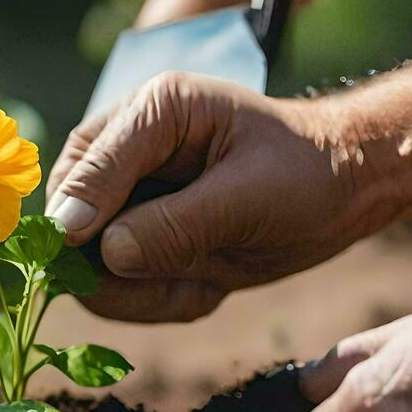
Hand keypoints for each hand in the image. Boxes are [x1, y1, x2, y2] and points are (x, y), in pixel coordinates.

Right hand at [45, 71, 397, 321]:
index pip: (89, 164)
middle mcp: (125, 150)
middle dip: (114, 266)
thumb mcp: (249, 196)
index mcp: (152, 110)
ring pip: (86, 266)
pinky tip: (206, 284)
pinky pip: (117, 291)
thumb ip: (175, 223)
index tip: (78, 248)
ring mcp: (125, 199)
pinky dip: (158, 300)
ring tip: (205, 281)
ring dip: (142, 291)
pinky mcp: (135, 240)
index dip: (79, 209)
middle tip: (179, 282)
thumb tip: (106, 253)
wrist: (342, 193)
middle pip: (68, 218)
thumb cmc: (306, 174)